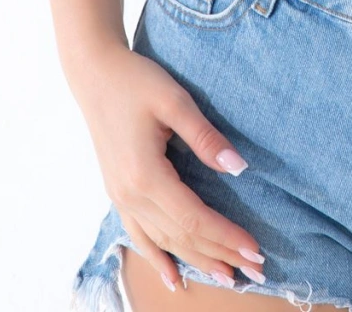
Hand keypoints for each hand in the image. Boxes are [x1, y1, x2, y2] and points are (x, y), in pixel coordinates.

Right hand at [75, 43, 267, 291]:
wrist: (95, 74)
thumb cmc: (137, 81)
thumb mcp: (176, 101)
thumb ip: (206, 138)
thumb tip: (239, 169)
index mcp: (146, 175)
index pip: (194, 219)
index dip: (226, 236)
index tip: (256, 249)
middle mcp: (131, 196)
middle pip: (182, 237)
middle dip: (221, 254)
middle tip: (257, 270)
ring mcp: (121, 198)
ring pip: (163, 241)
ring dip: (197, 260)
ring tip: (228, 277)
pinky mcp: (118, 193)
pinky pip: (140, 236)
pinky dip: (159, 258)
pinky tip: (173, 277)